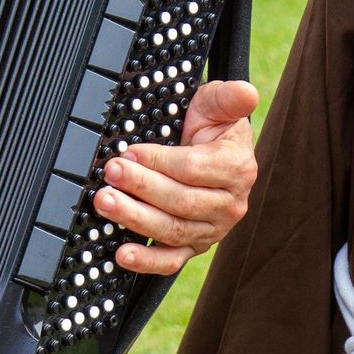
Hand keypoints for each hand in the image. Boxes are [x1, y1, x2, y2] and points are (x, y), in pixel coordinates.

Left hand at [92, 78, 257, 274]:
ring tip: (106, 202)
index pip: (192, 169)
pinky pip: (171, 260)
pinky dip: (146, 261)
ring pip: (172, 230)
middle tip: (111, 173)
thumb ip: (231, 97)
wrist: (213, 152)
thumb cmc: (211, 126)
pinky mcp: (194, 246)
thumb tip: (246, 92)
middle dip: (141, 187)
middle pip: (181, 202)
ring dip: (135, 218)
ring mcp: (212, 230)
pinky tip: (122, 254)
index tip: (130, 151)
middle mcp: (229, 204)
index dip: (158, 161)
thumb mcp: (219, 103)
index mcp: (236, 168)